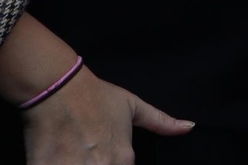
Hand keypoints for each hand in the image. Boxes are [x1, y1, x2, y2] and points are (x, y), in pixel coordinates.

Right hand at [22, 66, 192, 163]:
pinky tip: (58, 159)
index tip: (106, 156)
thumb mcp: (134, 107)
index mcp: (123, 158)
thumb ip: (161, 122)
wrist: (58, 89)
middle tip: (89, 153)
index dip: (115, 164)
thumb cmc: (96, 96)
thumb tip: (189, 127)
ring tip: (75, 155)